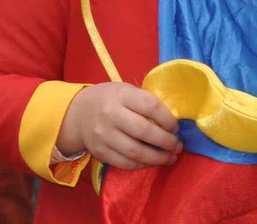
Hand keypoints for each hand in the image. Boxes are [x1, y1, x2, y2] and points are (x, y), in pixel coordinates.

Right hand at [58, 82, 182, 169]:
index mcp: (121, 95)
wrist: (78, 113)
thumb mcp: (126, 91)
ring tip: (170, 157)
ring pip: (136, 152)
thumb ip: (146, 102)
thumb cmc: (110, 100)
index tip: (176, 127)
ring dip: (158, 158)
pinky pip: (125, 163)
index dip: (168, 120)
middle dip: (167, 142)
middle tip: (177, 146)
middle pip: (145, 132)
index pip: (150, 106)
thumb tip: (173, 123)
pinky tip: (151, 162)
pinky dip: (142, 165)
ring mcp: (103, 135)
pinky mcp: (100, 152)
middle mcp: (110, 114)